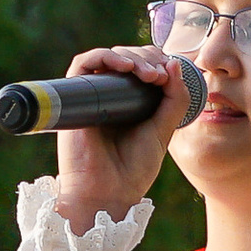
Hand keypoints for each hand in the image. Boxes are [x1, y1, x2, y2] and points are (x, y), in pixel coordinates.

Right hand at [53, 47, 195, 231]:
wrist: (108, 193)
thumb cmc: (132, 170)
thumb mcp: (163, 130)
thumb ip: (174, 100)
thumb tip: (174, 63)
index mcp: (129, 103)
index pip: (140, 65)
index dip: (156, 60)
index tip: (170, 73)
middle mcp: (109, 96)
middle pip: (125, 57)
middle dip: (146, 58)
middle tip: (159, 75)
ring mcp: (92, 96)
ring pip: (107, 57)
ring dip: (130, 57)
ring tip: (148, 74)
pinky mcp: (75, 99)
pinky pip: (83, 64)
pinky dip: (103, 57)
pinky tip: (124, 67)